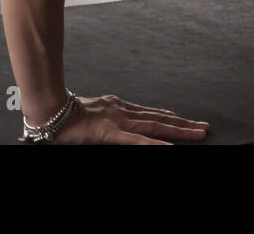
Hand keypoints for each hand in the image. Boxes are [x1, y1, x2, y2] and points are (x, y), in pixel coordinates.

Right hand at [48, 93, 209, 144]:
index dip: (169, 117)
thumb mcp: (90, 113)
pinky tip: (168, 147)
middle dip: (183, 124)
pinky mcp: (110, 133)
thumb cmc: (63, 115)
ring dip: (179, 130)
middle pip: (159, 118)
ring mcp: (117, 121)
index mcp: (116, 106)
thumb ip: (104, 117)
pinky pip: (136, 140)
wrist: (48, 110)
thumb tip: (109, 123)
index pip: (149, 112)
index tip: (185, 119)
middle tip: (204, 127)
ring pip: (155, 126)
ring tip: (198, 133)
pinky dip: (154, 143)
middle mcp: (121, 110)